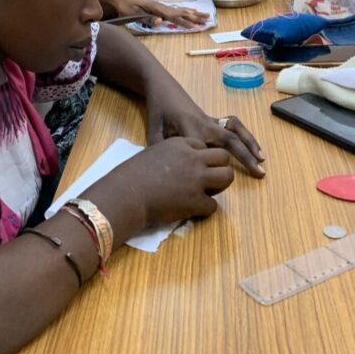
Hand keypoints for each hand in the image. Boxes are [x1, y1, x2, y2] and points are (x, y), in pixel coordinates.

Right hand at [91, 137, 234, 230]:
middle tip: (207, 180)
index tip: (190, 168)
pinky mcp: (196, 200)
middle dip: (219, 168)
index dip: (200, 158)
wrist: (127, 193)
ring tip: (206, 193)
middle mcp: (193, 158)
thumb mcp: (154, 152)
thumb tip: (181, 166)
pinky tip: (192, 209)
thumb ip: (172, 154)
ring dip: (220, 186)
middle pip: (223, 157)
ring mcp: (197, 179)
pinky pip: (213, 205)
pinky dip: (204, 209)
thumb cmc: (133, 173)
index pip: (204, 145)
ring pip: (227, 177)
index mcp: (181, 143)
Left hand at [100, 0, 208, 28]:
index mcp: (156, 8)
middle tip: (207, 19)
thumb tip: (161, 22)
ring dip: (192, 13)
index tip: (195, 26)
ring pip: (179, 10)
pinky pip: (174, 10)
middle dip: (194, 16)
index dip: (185, 21)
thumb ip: (147, 18)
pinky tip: (188, 11)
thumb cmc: (123, 8)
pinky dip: (184, 11)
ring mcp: (159, 6)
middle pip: (180, 11)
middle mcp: (160, 6)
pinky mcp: (157, 8)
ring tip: (204, 15)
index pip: (174, 16)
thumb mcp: (132, 14)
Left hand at [146, 80, 264, 177]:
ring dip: (250, 144)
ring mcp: (211, 121)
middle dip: (245, 157)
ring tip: (262, 160)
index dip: (211, 168)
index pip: (206, 151)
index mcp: (189, 128)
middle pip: (229, 141)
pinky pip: (233, 126)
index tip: (215, 187)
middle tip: (259, 173)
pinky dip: (245, 135)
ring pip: (235, 132)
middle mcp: (205, 124)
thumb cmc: (158, 111)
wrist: (163, 88)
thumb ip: (162, 151)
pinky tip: (254, 146)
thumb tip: (170, 172)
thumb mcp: (153, 131)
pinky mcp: (213, 120)